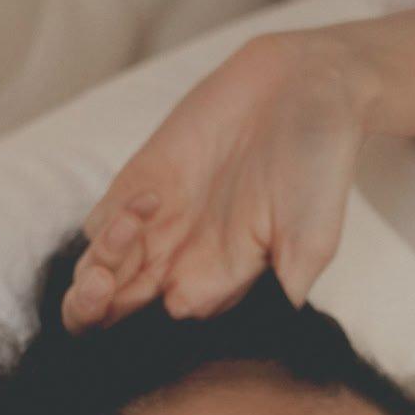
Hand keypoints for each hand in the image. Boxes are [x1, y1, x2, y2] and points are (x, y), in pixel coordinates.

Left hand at [62, 29, 377, 330]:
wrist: (305, 88)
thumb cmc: (318, 166)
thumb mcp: (314, 236)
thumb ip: (288, 281)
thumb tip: (272, 320)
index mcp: (225, 282)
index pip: (174, 323)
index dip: (156, 327)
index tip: (172, 300)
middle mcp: (187, 260)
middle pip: (125, 308)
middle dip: (100, 311)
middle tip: (106, 289)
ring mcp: (161, 223)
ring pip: (105, 271)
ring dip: (96, 271)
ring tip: (132, 231)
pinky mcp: (143, 181)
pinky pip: (101, 222)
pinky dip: (107, 224)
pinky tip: (146, 198)